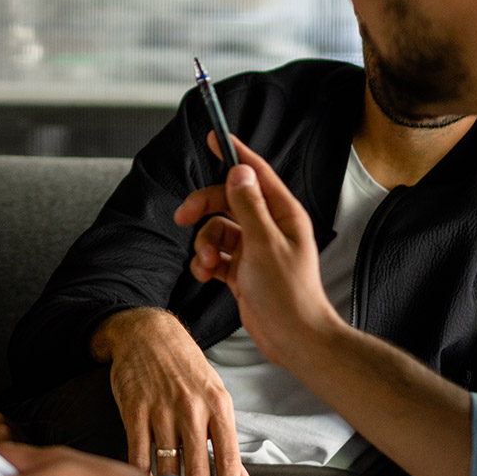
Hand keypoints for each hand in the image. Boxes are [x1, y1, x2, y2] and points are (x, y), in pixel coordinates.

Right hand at [93, 309, 248, 475]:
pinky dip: (142, 474)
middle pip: (197, 471)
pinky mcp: (134, 409)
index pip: (228, 460)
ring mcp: (161, 409)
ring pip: (168, 467)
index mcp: (218, 404)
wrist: (147, 331)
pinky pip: (138, 454)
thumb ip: (225, 436)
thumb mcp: (213, 392)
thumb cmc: (184, 364)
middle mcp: (192, 408)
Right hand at [175, 134, 342, 366]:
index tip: (214, 136)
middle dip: (202, 208)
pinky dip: (205, 261)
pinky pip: (215, 253)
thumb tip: (239, 171)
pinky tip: (204, 273)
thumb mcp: (264, 245)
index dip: (235, 153)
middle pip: (227, 201)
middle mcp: (268, 227)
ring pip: (216, 229)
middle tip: (182, 217)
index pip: (256, 174)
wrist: (294, 339)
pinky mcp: (242, 270)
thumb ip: (248, 206)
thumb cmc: (288, 294)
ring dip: (203, 244)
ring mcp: (254, 249)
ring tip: (205, 263)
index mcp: (282, 214)